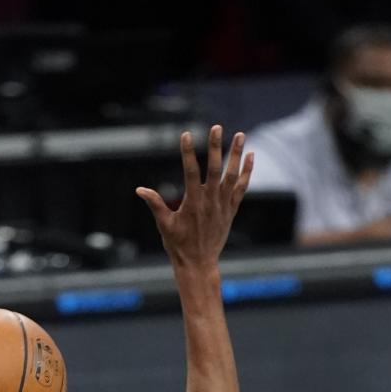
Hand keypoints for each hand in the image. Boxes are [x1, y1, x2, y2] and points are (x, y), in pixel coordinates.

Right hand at [136, 126, 252, 270]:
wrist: (199, 264)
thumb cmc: (179, 246)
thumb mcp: (164, 225)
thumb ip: (155, 205)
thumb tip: (140, 189)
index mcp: (193, 203)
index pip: (190, 172)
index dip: (188, 153)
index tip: (185, 135)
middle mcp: (210, 202)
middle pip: (215, 169)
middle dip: (215, 147)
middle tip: (216, 127)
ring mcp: (223, 205)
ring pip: (232, 175)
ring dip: (236, 154)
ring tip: (241, 134)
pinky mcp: (231, 210)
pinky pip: (241, 188)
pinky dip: (246, 172)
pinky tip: (250, 156)